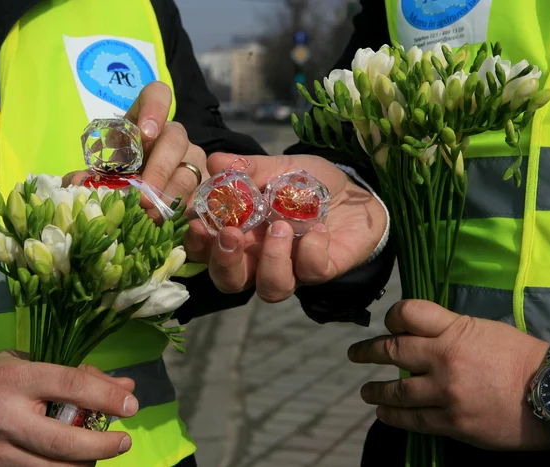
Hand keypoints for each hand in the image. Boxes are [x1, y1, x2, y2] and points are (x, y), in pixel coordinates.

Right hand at [0, 350, 138, 465]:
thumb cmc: (7, 378)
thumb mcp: (39, 363)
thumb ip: (82, 375)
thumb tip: (126, 388)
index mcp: (13, 378)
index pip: (70, 386)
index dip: (106, 397)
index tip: (132, 405)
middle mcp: (1, 415)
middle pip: (63, 439)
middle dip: (101, 445)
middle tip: (124, 442)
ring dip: (86, 462)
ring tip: (100, 451)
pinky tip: (76, 460)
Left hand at [63, 82, 208, 219]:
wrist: (144, 206)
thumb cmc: (120, 181)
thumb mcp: (103, 174)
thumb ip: (89, 176)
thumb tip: (77, 183)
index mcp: (144, 123)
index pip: (157, 95)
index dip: (155, 108)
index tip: (146, 133)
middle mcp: (172, 137)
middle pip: (175, 139)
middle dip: (160, 169)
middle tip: (144, 196)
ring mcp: (191, 162)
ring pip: (190, 172)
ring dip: (170, 196)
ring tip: (152, 217)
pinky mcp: (202, 188)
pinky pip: (201, 198)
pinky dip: (185, 213)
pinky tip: (170, 224)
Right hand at [184, 152, 387, 302]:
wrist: (354, 190)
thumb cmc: (306, 183)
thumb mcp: (278, 167)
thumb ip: (248, 168)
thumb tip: (215, 161)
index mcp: (241, 235)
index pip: (207, 252)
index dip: (197, 246)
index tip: (196, 224)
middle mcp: (260, 259)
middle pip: (230, 282)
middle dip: (225, 262)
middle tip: (231, 234)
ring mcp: (293, 268)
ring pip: (271, 288)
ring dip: (271, 259)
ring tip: (281, 227)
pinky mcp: (323, 270)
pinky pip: (312, 272)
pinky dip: (312, 249)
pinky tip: (319, 228)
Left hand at [347, 300, 549, 450]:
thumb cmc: (521, 357)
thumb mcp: (484, 329)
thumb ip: (449, 330)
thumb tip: (420, 334)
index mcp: (454, 330)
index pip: (408, 312)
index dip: (392, 317)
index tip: (387, 325)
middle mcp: (444, 359)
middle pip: (392, 351)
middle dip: (367, 352)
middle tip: (353, 355)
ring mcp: (446, 393)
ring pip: (397, 391)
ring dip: (376, 390)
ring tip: (366, 392)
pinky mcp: (454, 422)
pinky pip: (414, 421)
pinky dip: (394, 417)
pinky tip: (384, 415)